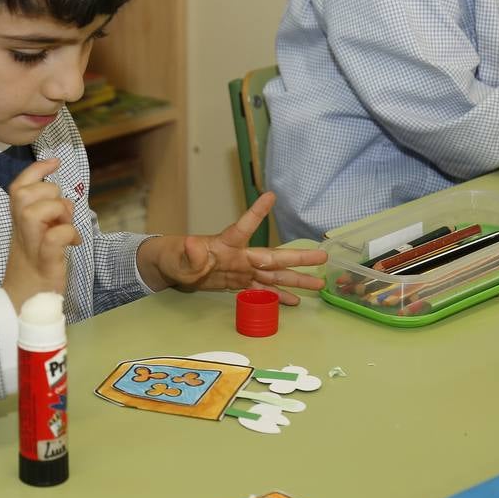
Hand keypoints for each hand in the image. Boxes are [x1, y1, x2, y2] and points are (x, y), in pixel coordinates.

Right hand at [2, 158, 80, 311]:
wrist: (24, 302)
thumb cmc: (34, 267)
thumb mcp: (37, 236)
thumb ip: (46, 216)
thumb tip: (64, 201)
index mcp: (18, 222)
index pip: (18, 187)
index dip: (36, 170)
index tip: (55, 162)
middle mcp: (21, 231)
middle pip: (23, 194)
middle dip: (49, 194)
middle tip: (62, 213)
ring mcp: (31, 246)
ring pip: (34, 211)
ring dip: (58, 212)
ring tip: (66, 226)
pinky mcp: (44, 262)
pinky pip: (54, 238)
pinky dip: (68, 234)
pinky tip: (74, 243)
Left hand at [137, 192, 326, 304]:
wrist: (175, 268)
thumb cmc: (176, 258)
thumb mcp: (179, 258)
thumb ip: (190, 254)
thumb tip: (192, 243)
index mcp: (227, 244)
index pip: (244, 226)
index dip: (257, 212)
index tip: (271, 196)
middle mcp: (241, 256)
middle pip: (273, 256)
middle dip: (298, 257)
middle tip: (323, 256)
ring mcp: (243, 271)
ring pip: (275, 276)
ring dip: (297, 280)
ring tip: (319, 283)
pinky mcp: (241, 283)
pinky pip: (264, 291)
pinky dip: (279, 296)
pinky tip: (296, 301)